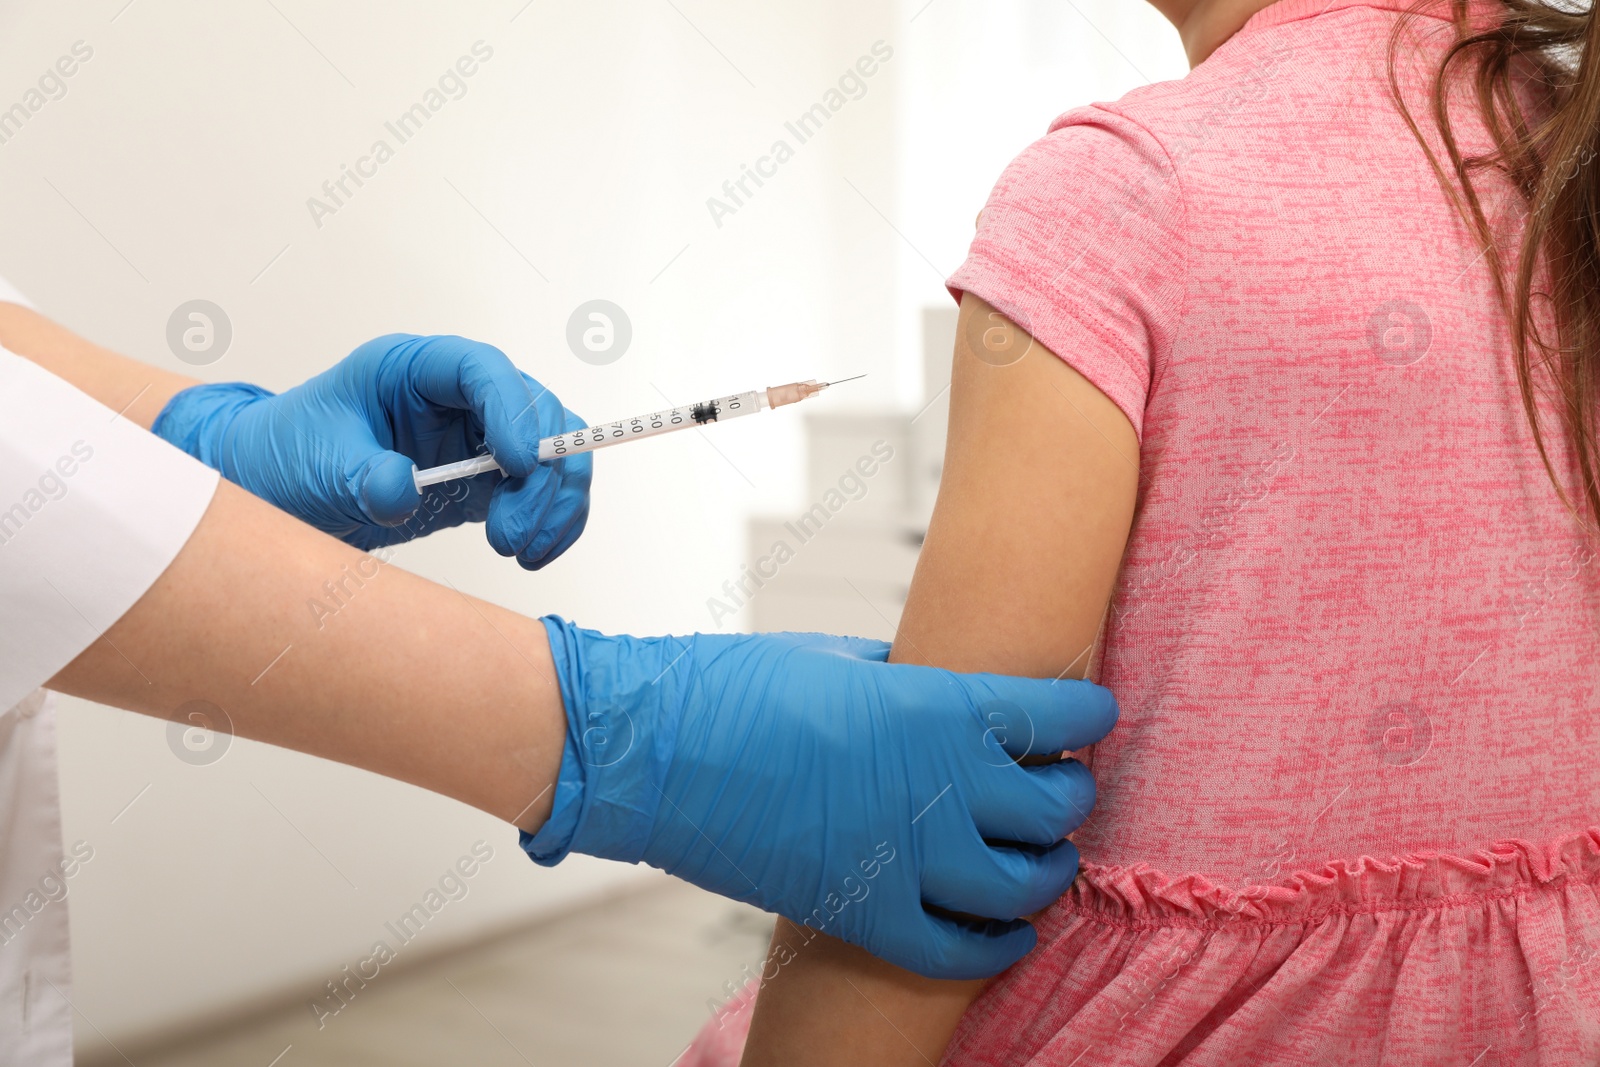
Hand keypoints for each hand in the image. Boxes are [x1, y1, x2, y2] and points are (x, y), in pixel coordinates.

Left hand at [152, 334, 590, 565]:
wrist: (278, 496)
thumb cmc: (288, 456)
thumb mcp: (317, 464)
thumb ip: (362, 476)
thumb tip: (403, 489)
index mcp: (412, 369)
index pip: (481, 370)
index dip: (511, 409)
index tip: (515, 463)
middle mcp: (456, 397)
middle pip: (536, 412)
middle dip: (541, 472)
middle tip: (512, 531)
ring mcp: (477, 438)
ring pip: (553, 453)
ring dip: (553, 503)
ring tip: (520, 550)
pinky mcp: (486, 482)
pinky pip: (542, 492)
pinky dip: (552, 521)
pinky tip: (534, 553)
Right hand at [524, 620, 1117, 979]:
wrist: (656, 752)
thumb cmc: (736, 689)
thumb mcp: (838, 659)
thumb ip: (908, 679)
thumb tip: (942, 687)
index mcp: (937, 707)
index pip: (1056, 717)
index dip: (1088, 716)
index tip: (1094, 716)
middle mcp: (939, 785)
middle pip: (1053, 806)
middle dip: (1069, 797)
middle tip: (1061, 788)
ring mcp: (905, 856)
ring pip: (1024, 885)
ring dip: (1047, 872)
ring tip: (1046, 861)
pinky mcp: (864, 912)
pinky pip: (958, 951)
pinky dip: (996, 947)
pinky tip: (1009, 932)